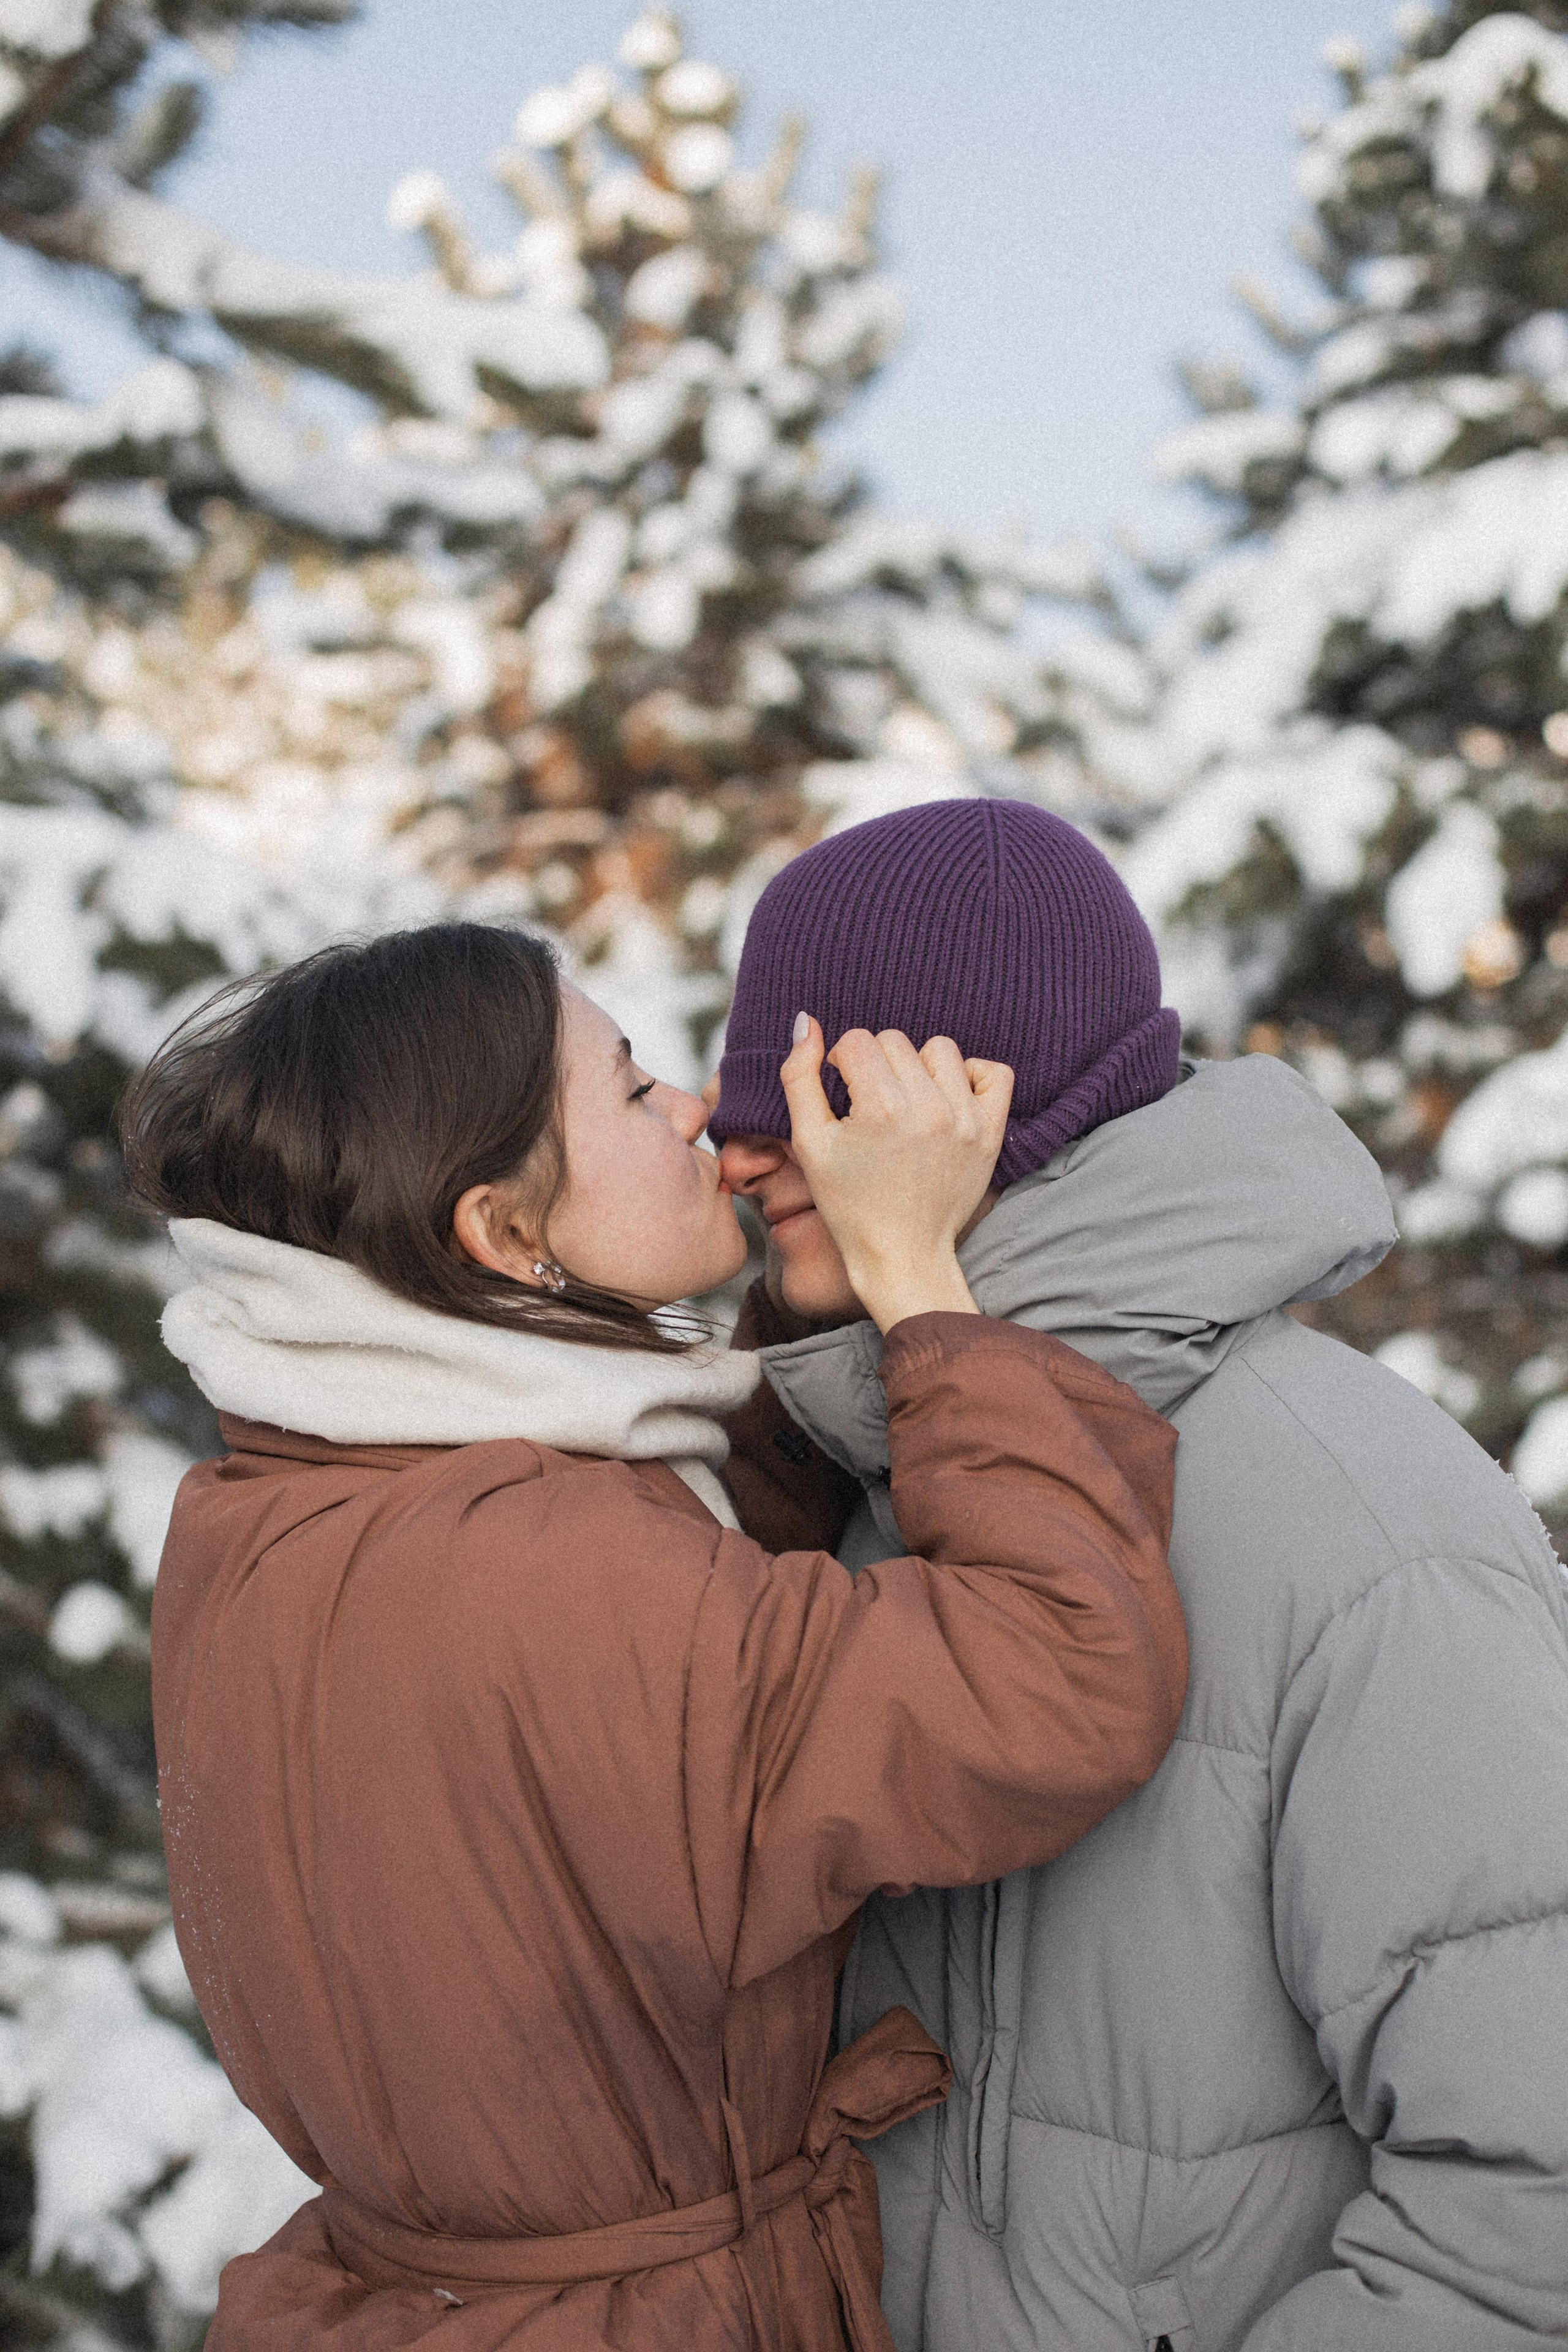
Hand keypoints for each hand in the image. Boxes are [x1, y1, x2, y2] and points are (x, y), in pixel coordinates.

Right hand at [780, 1017, 1013, 1333]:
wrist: (902, 1255)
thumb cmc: (849, 1203)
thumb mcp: (809, 1142)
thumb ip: (799, 1077)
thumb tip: (808, 1022)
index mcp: (879, 1108)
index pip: (858, 1040)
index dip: (842, 1062)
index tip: (843, 1095)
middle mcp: (927, 1108)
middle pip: (896, 1042)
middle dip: (876, 1066)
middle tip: (871, 1107)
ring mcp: (965, 1119)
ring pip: (939, 1049)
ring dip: (918, 1067)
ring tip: (906, 1103)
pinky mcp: (991, 1132)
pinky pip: (992, 1071)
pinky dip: (970, 1076)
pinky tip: (946, 1098)